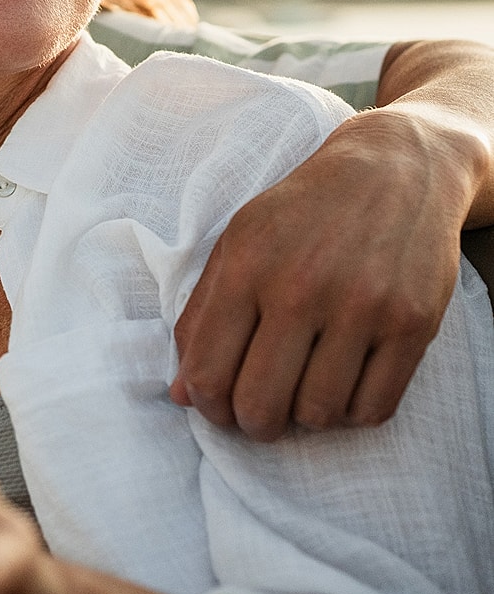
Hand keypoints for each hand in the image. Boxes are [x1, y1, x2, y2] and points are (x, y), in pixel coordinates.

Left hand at [171, 106, 464, 439]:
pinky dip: (352, 411)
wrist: (392, 170)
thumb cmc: (301, 212)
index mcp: (246, 266)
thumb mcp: (237, 243)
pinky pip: (372, 408)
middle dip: (252, 424)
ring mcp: (361, 308)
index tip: (216, 404)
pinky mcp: (413, 324)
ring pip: (318, 414)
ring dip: (305, 416)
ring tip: (303, 385)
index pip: (208, 373)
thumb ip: (202, 316)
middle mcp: (301, 288)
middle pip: (261, 406)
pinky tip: (342, 381)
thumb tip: (181, 394)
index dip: (206, 405)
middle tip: (258, 412)